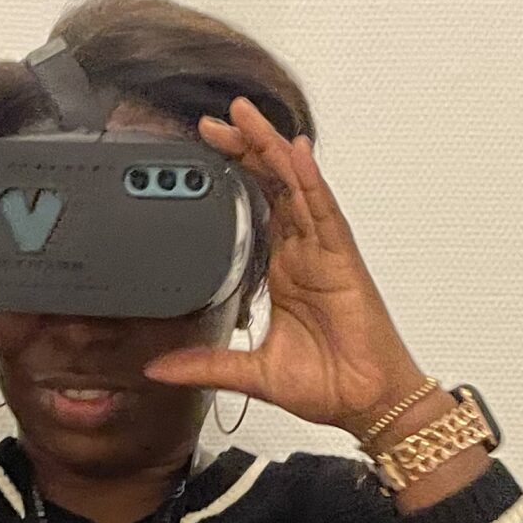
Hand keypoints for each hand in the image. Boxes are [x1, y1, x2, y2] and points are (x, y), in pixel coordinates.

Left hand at [142, 97, 430, 436]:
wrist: (365, 404)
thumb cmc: (327, 383)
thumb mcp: (248, 373)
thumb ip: (204, 365)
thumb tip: (157, 368)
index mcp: (281, 271)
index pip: (255, 208)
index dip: (232, 177)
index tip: (202, 153)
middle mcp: (303, 253)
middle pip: (273, 185)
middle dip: (245, 149)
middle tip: (214, 122)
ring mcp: (324, 253)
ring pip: (296, 187)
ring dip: (272, 150)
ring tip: (247, 118)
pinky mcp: (344, 261)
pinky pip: (326, 213)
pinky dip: (311, 182)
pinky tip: (296, 155)